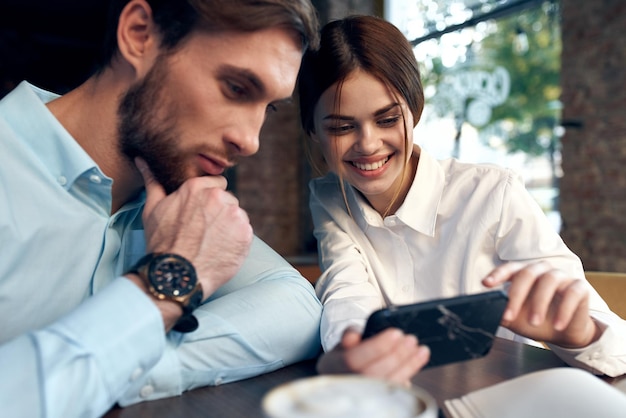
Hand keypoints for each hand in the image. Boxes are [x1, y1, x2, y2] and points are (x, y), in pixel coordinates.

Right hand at [136, 158, 252, 298]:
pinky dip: (237, 241)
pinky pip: (245, 232)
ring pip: (237, 216)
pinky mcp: (246, 234)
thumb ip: (153, 182)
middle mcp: (219, 197)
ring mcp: (234, 215)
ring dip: (229, 226)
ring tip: (211, 243)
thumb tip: (142, 160)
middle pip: (228, 200)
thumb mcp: (152, 209)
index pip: (217, 183)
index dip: (210, 199)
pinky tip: (221, 250)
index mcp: (197, 187)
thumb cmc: (161, 243)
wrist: (176, 275)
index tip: (202, 214)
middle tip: (204, 232)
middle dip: (219, 213)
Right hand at [316, 328, 429, 385]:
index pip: (354, 358)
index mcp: (334, 366)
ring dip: (408, 365)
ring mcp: (363, 395)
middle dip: (397, 355)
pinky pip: (394, 392)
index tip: (396, 333)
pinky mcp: (378, 401)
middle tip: (411, 340)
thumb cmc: (344, 358)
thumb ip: (349, 336)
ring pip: (388, 384)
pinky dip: (407, 377)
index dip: (377, 346)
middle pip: (374, 373)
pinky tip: (416, 363)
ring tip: (421, 350)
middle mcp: (347, 383)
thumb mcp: (341, 343)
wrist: (340, 380)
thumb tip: (355, 334)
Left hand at [483, 261, 601, 347]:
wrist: (564, 333)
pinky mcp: (579, 288)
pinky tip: (557, 324)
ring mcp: (561, 277)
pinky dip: (564, 310)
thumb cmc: (537, 321)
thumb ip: (501, 313)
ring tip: (534, 323)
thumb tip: (487, 312)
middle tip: (509, 316)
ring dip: (539, 303)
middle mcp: (542, 271)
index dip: (498, 274)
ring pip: (549, 280)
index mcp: (524, 274)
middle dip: (516, 295)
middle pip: (527, 273)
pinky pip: (572, 293)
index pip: (510, 268)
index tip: (486, 284)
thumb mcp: (516, 319)